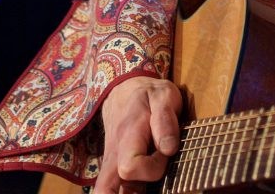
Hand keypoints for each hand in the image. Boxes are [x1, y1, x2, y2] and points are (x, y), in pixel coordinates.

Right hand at [94, 75, 182, 193]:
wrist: (124, 91)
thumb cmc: (148, 95)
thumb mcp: (163, 96)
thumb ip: (165, 120)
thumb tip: (169, 148)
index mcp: (127, 136)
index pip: (131, 167)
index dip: (152, 167)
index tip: (167, 153)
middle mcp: (115, 155)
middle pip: (105, 190)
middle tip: (145, 188)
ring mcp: (112, 165)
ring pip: (107, 191)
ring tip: (147, 187)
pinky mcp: (115, 170)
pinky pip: (115, 189)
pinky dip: (128, 192)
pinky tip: (143, 188)